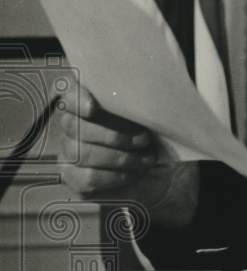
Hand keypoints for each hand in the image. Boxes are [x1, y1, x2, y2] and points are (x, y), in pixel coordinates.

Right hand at [55, 83, 196, 227]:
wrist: (155, 171)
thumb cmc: (150, 135)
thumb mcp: (147, 115)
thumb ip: (136, 104)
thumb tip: (142, 99)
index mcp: (86, 102)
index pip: (67, 93)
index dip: (76, 99)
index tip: (93, 108)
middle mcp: (71, 125)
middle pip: (74, 126)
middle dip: (113, 135)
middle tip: (144, 140)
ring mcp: (68, 152)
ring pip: (82, 153)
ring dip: (120, 158)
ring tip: (145, 160)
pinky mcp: (74, 177)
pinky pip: (88, 178)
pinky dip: (115, 177)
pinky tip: (133, 173)